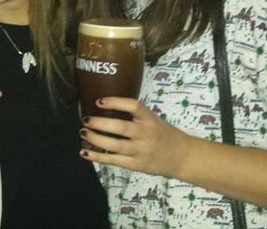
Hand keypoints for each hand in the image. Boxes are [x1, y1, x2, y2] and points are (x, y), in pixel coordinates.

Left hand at [78, 97, 193, 177]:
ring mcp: (141, 151)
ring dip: (95, 139)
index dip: (115, 102)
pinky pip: (113, 161)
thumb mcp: (154, 120)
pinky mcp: (136, 165)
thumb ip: (135, 116)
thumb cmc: (164, 134)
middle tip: (86, 119)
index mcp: (150, 119)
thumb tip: (105, 107)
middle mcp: (146, 134)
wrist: (183, 157)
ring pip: (114, 145)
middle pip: (120, 128)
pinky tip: (84, 152)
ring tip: (83, 132)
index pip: (133, 106)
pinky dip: (97, 157)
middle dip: (99, 123)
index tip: (99, 101)